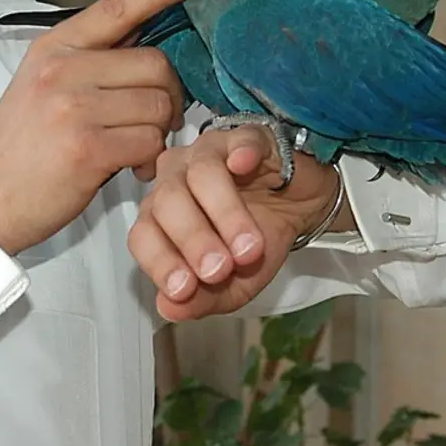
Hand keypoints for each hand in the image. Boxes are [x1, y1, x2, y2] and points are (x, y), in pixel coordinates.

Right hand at [0, 0, 199, 254]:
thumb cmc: (22, 147)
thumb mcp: (43, 87)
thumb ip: (91, 63)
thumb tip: (148, 41)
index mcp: (54, 48)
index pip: (117, 7)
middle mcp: (63, 70)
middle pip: (156, 64)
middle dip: (167, 95)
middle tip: (152, 121)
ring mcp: (74, 107)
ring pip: (158, 105)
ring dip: (158, 132)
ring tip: (133, 147)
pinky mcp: (88, 147)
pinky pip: (150, 141)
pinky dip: (150, 158)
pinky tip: (131, 168)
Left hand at [128, 124, 348, 320]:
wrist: (301, 209)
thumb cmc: (259, 237)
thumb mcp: (234, 285)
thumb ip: (201, 299)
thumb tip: (169, 308)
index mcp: (163, 215)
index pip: (143, 234)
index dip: (161, 262)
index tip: (186, 288)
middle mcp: (177, 178)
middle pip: (168, 202)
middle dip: (193, 241)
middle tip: (220, 269)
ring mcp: (209, 151)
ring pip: (201, 173)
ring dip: (224, 214)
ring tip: (248, 247)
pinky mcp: (247, 136)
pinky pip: (239, 139)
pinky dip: (240, 152)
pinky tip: (244, 165)